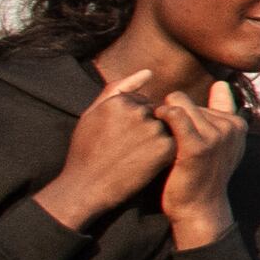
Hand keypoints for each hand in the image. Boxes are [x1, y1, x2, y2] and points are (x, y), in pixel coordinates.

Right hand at [36, 65, 176, 231]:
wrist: (86, 187)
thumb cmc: (86, 150)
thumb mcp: (92, 114)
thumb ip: (118, 88)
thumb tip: (149, 72)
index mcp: (119, 100)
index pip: (140, 102)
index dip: (130, 122)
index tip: (117, 138)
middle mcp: (138, 111)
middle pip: (154, 113)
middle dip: (144, 129)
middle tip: (125, 149)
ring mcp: (153, 129)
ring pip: (165, 126)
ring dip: (154, 139)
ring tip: (132, 155)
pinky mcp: (165, 147)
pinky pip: (173, 141)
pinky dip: (162, 152)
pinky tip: (144, 162)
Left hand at [156, 77, 244, 247]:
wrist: (199, 210)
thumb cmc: (202, 176)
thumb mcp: (222, 144)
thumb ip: (223, 112)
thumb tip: (222, 83)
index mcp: (237, 124)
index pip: (206, 99)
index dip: (186, 112)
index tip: (177, 129)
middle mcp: (230, 126)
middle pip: (189, 101)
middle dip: (173, 114)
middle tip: (161, 134)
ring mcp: (216, 135)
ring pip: (179, 103)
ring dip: (162, 114)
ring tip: (155, 132)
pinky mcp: (197, 145)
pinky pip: (174, 114)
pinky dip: (161, 115)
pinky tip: (155, 126)